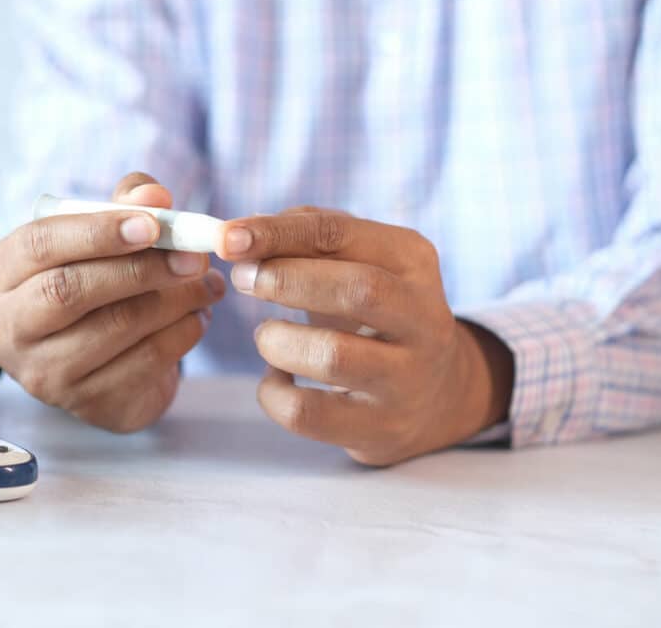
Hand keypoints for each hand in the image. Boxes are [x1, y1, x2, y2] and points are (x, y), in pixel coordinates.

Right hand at [0, 173, 225, 431]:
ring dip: (173, 302)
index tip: (153, 225)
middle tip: (194, 258)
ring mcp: (43, 373)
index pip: (38, 245)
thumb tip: (154, 196)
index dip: (97, 232)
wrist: (105, 360)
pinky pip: (142, 364)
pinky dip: (181, 335)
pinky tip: (199, 317)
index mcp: (2, 273)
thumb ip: (127, 205)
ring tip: (208, 284)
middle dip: (140, 270)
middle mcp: (9, 328)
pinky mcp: (85, 403)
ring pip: (112, 329)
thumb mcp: (106, 234)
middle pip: (68, 291)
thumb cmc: (99, 280)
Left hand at [216, 208, 512, 465]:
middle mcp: (423, 316)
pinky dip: (273, 393)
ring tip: (267, 336)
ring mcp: (407, 377)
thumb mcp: (356, 263)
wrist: (433, 393)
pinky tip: (277, 378)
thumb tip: (240, 234)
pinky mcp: (382, 427)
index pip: (340, 233)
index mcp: (412, 259)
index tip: (227, 237)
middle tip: (243, 279)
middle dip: (284, 281)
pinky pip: (308, 413)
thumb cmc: (373, 314)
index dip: (277, 233)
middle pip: (355, 290)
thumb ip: (304, 238)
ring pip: (332, 356)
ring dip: (277, 341)